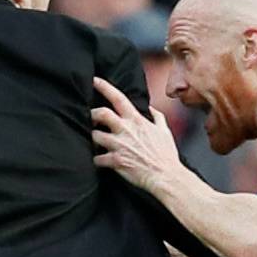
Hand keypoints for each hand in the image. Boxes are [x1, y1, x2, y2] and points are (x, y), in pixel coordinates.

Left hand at [90, 76, 181, 194]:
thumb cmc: (166, 155)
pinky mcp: (115, 161)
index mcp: (136, 121)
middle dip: (92, 114)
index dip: (104, 87)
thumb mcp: (165, 131)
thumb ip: (157, 117)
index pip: (118, 98)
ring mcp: (119, 145)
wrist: (166, 176)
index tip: (94, 80)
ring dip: (93, 138)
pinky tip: (99, 161)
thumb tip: (150, 108)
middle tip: (90, 118)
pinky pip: (97, 159)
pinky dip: (96, 160)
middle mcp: (126, 130)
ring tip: (95, 142)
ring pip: (95, 135)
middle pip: (100, 113)